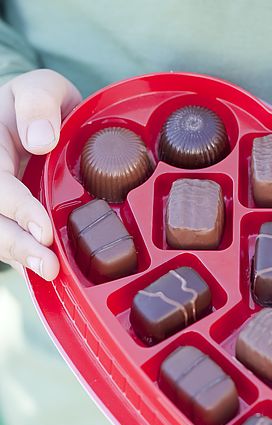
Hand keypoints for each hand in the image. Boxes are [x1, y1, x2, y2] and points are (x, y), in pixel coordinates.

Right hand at [0, 69, 80, 279]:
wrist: (45, 123)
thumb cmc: (43, 107)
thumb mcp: (42, 88)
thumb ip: (38, 103)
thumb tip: (40, 140)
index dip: (16, 206)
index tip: (43, 230)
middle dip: (15, 242)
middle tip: (47, 265)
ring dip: (19, 256)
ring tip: (48, 273)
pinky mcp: (9, 217)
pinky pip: (7, 241)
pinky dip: (24, 258)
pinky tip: (47, 274)